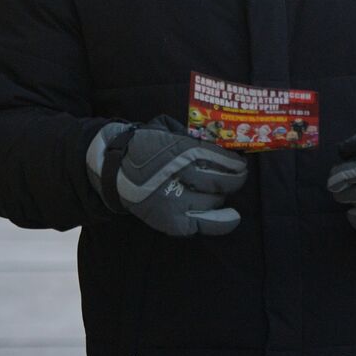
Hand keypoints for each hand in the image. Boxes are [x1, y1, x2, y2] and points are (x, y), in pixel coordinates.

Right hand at [86, 116, 247, 235]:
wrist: (113, 170)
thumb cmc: (145, 147)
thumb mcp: (167, 131)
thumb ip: (191, 138)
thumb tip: (222, 147)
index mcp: (181, 150)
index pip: (220, 159)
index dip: (236, 164)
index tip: (241, 164)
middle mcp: (180, 176)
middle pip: (222, 182)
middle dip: (234, 180)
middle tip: (238, 177)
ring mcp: (175, 201)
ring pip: (214, 202)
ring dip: (221, 196)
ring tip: (221, 192)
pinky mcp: (170, 221)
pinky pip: (203, 224)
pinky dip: (220, 222)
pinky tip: (232, 217)